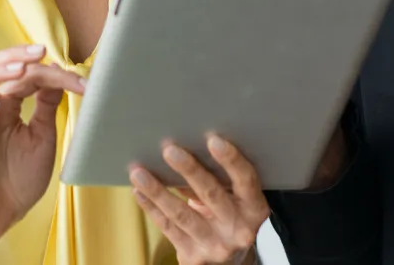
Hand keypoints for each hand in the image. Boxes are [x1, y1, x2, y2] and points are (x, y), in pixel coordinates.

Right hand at [0, 44, 84, 252]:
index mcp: (4, 108)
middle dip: (11, 54)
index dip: (43, 69)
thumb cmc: (19, 179)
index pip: (17, 74)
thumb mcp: (42, 137)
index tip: (76, 76)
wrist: (2, 218)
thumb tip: (57, 72)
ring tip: (20, 70)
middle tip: (39, 51)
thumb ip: (45, 106)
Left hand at [130, 134, 268, 264]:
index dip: (231, 160)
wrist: (229, 262)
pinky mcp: (193, 257)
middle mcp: (239, 230)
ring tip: (139, 173)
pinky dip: (152, 208)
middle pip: (211, 195)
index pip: (246, 181)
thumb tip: (186, 150)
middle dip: (189, 170)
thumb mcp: (235, 201)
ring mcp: (216, 246)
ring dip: (157, 191)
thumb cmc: (229, 217)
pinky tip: (140, 192)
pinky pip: (168, 228)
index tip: (213, 140)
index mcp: (254, 209)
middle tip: (170, 150)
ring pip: (182, 214)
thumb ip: (218, 180)